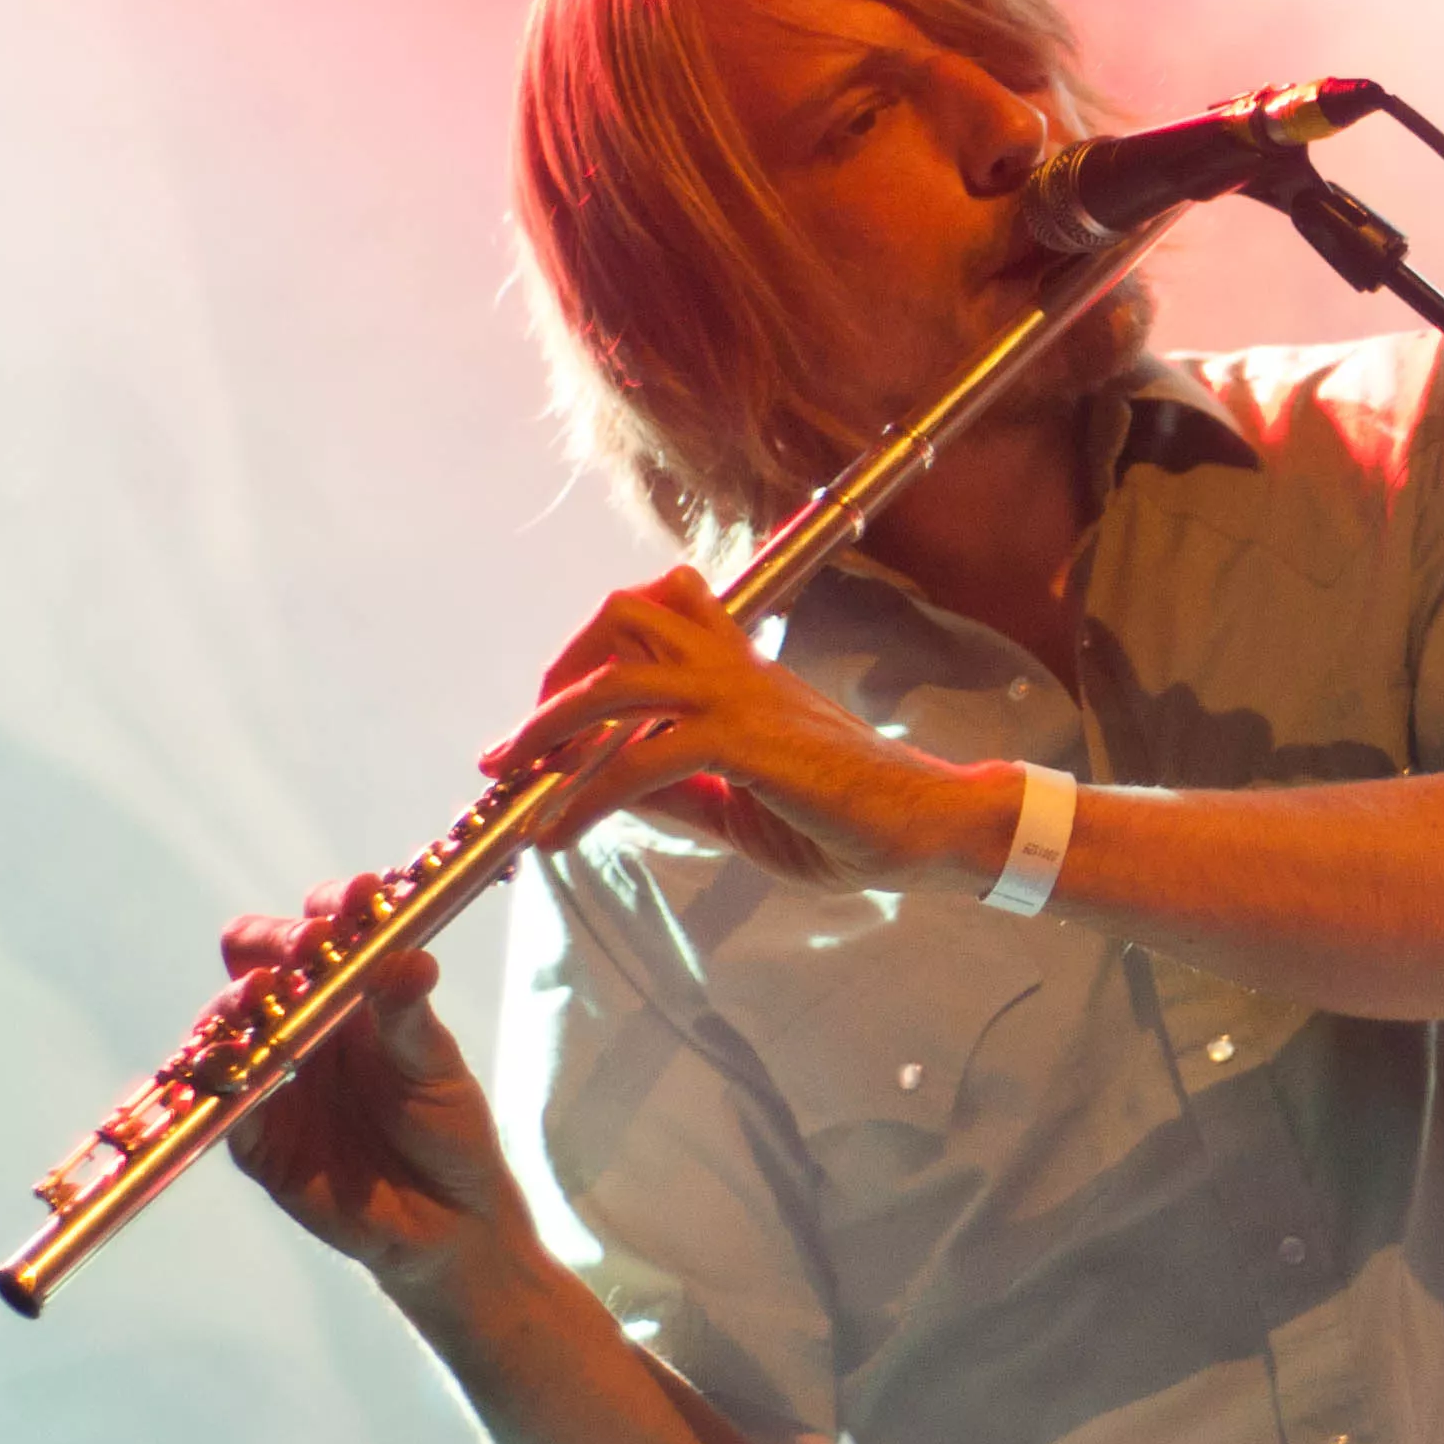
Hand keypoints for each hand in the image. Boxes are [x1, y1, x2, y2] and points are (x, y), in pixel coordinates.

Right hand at [221, 877, 529, 1297]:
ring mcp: (272, 1082)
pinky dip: (220, 1089)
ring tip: (258, 996)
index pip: (320, 934)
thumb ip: (412, 1019)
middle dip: (269, 947)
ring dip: (234, 1009)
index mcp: (352, 998)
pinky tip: (230, 1072)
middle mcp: (301, 1030)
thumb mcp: (437, 1070)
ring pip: (226, 1033)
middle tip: (302, 944)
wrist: (449, 1221)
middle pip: (256, 968)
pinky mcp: (254, 1141)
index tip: (353, 897)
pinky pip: (221, 1110)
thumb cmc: (448, 1130)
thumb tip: (409, 958)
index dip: (329, 908)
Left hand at [483, 568, 1000, 894]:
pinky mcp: (748, 744)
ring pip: (618, 678)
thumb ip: (684, 788)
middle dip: (556, 673)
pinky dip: (586, 797)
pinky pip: (641, 761)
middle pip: (622, 617)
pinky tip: (560, 833)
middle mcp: (736, 669)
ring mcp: (742, 699)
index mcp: (742, 671)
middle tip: (521, 744)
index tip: (550, 719)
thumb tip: (615, 789)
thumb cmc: (850, 817)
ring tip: (515, 777)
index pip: (657, 609)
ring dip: (549, 725)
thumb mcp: (743, 803)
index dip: (590, 649)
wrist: (928, 824)